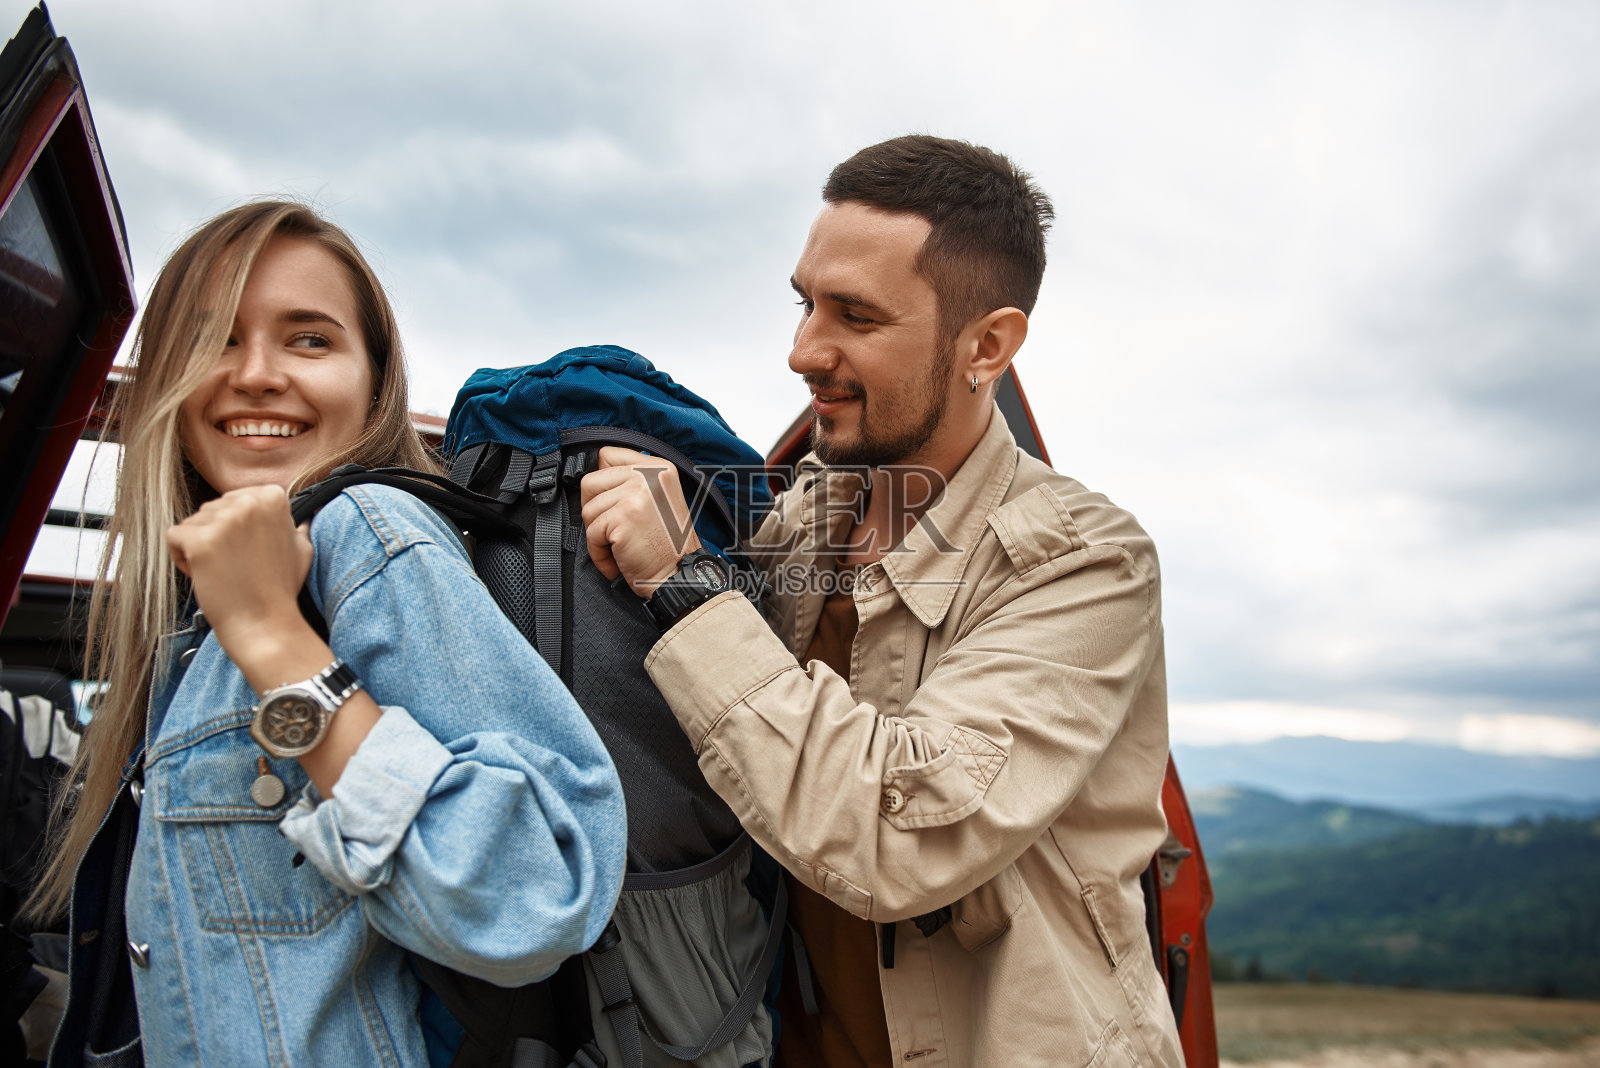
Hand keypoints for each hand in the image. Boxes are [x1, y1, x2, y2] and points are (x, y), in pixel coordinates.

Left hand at [166, 484, 314, 668]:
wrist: (264, 624)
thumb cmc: (280, 590)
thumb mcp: (302, 549)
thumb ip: (293, 525)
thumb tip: (303, 516)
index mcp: (272, 498)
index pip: (234, 499)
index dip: (236, 528)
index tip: (248, 550)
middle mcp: (248, 502)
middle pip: (211, 509)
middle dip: (215, 536)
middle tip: (236, 564)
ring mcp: (223, 520)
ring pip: (192, 523)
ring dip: (199, 548)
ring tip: (222, 571)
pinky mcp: (200, 540)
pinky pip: (174, 537)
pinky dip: (181, 558)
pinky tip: (204, 574)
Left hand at [579, 447, 701, 597]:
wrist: (680, 576)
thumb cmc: (668, 546)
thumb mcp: (659, 499)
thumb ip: (633, 481)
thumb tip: (595, 471)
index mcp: (657, 467)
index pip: (607, 455)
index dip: (601, 483)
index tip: (609, 503)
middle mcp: (648, 475)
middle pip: (590, 482)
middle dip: (595, 511)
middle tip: (614, 530)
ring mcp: (636, 494)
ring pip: (588, 509)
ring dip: (598, 535)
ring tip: (620, 547)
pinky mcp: (623, 517)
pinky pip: (591, 532)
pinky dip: (599, 553)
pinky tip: (617, 560)